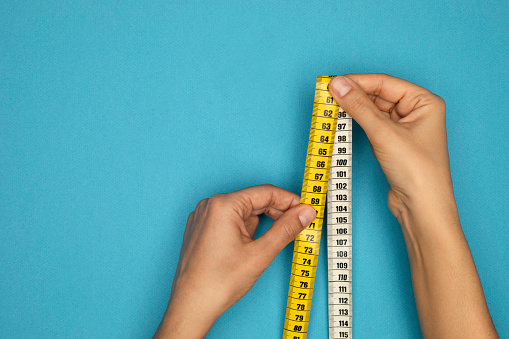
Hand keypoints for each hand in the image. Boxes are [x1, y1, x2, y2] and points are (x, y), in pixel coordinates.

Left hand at [154, 184, 316, 337]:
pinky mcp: (201, 229)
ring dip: (259, 224)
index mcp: (223, 205)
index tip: (306, 211)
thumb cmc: (218, 283)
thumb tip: (306, 213)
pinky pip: (229, 220)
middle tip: (296, 227)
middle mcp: (210, 205)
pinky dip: (244, 229)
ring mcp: (203, 217)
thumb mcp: (260, 254)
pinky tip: (250, 246)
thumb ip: (286, 229)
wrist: (192, 306)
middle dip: (276, 213)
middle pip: (253, 200)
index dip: (290, 201)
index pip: (266, 192)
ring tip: (266, 245)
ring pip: (242, 212)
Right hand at [329, 74, 497, 337]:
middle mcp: (417, 112)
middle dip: (354, 95)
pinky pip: (372, 125)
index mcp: (425, 102)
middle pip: (379, 95)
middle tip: (328, 95)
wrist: (421, 208)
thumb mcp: (384, 134)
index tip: (333, 83)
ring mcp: (405, 128)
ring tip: (332, 107)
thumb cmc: (417, 172)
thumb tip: (339, 85)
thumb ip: (359, 106)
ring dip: (354, 110)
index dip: (358, 81)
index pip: (385, 83)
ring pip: (373, 111)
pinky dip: (357, 123)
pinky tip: (343, 121)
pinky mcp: (394, 143)